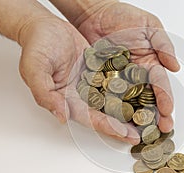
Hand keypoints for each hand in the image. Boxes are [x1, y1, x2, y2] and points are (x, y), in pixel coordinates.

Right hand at [18, 17, 139, 143]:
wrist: (46, 27)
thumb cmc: (37, 46)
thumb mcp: (34, 69)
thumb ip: (44, 93)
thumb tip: (61, 115)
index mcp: (67, 100)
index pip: (89, 118)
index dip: (107, 126)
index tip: (123, 134)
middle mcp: (82, 95)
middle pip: (105, 114)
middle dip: (123, 125)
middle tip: (143, 134)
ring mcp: (93, 83)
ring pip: (115, 100)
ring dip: (130, 111)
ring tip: (149, 120)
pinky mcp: (102, 71)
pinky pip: (118, 81)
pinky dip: (130, 89)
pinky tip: (144, 94)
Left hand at [76, 2, 179, 132]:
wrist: (95, 13)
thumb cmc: (123, 16)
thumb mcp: (150, 26)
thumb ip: (163, 45)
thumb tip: (174, 67)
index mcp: (151, 63)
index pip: (160, 85)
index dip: (165, 99)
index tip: (168, 112)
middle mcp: (137, 75)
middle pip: (148, 99)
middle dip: (155, 116)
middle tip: (160, 131)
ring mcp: (120, 80)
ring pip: (130, 103)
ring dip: (136, 119)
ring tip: (140, 133)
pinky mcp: (103, 81)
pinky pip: (108, 97)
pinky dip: (113, 110)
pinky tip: (117, 122)